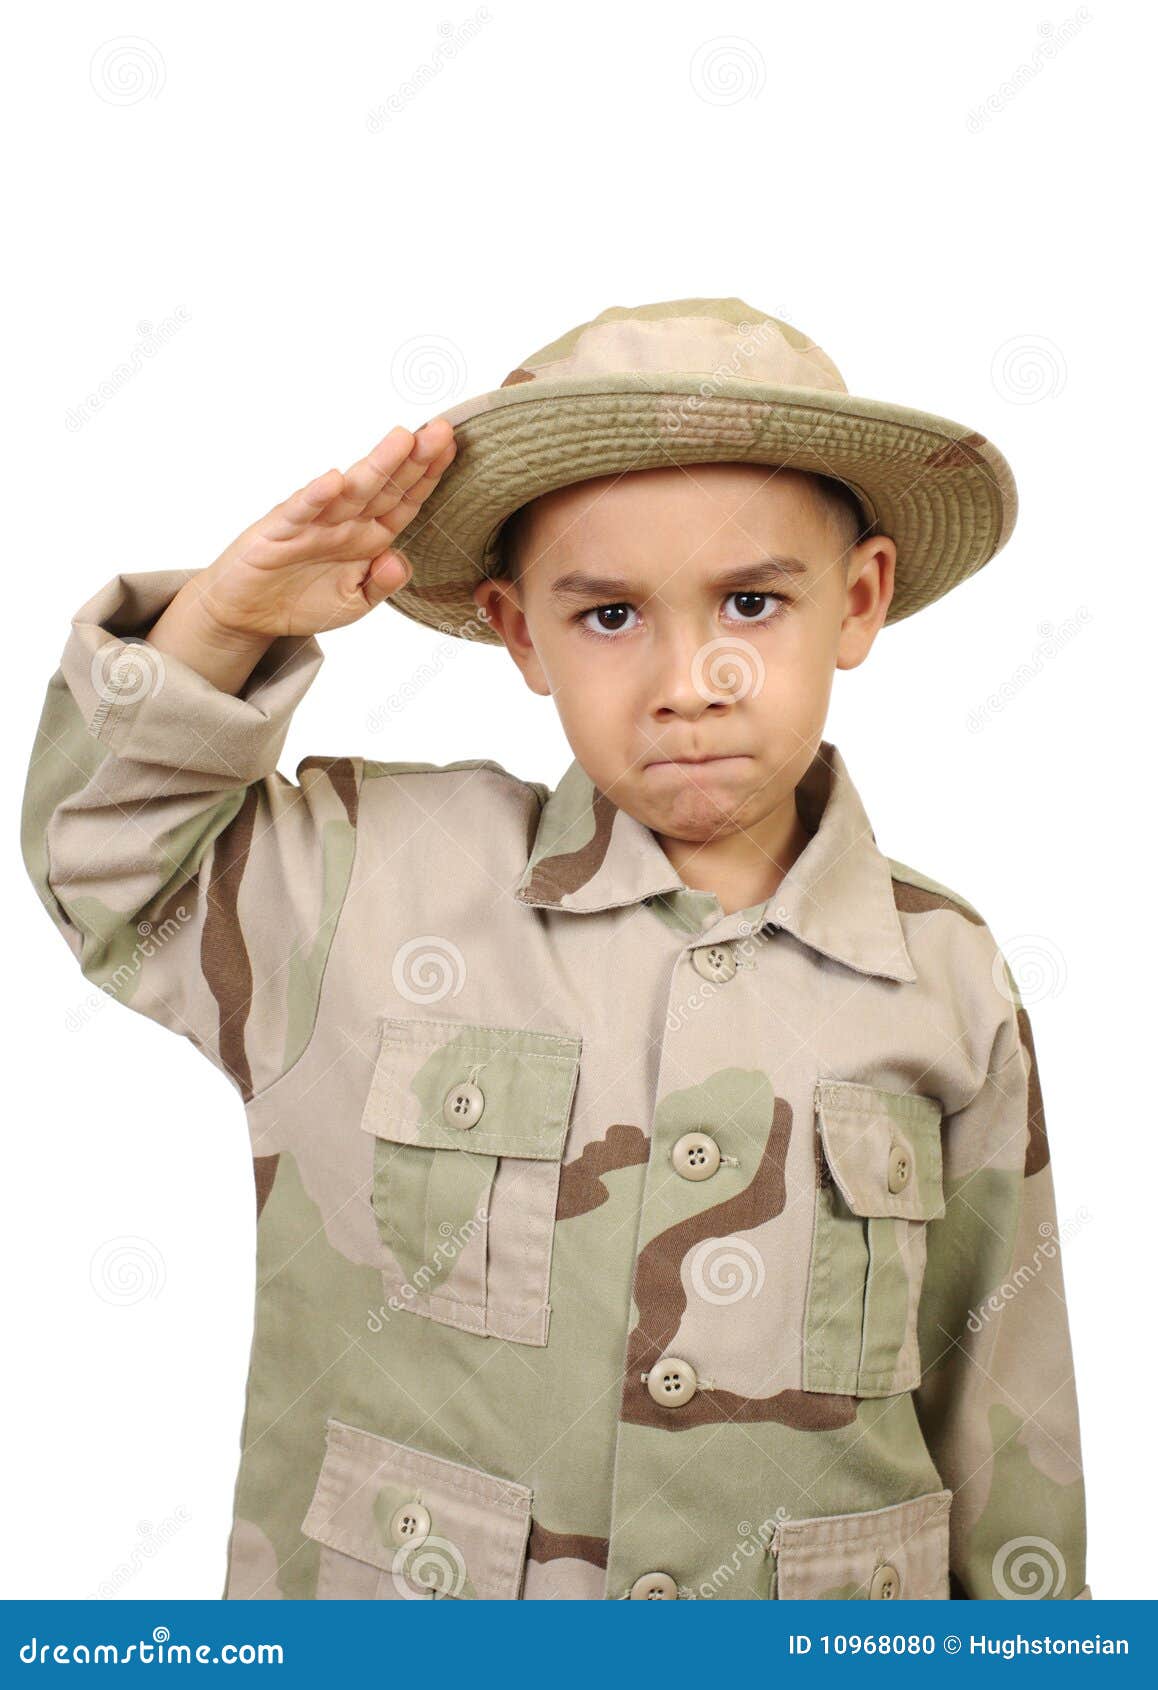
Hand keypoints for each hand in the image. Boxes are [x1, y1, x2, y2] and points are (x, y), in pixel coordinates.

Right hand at [192, 420, 456, 640]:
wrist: (248, 612)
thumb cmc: (302, 599)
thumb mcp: (353, 602)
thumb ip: (381, 584)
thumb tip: (400, 560)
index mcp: (369, 536)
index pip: (404, 500)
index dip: (427, 475)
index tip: (451, 447)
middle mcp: (346, 522)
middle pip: (385, 486)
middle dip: (413, 459)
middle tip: (440, 430)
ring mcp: (314, 523)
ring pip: (351, 491)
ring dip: (376, 465)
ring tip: (402, 439)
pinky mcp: (280, 531)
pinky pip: (301, 511)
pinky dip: (317, 497)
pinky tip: (336, 480)